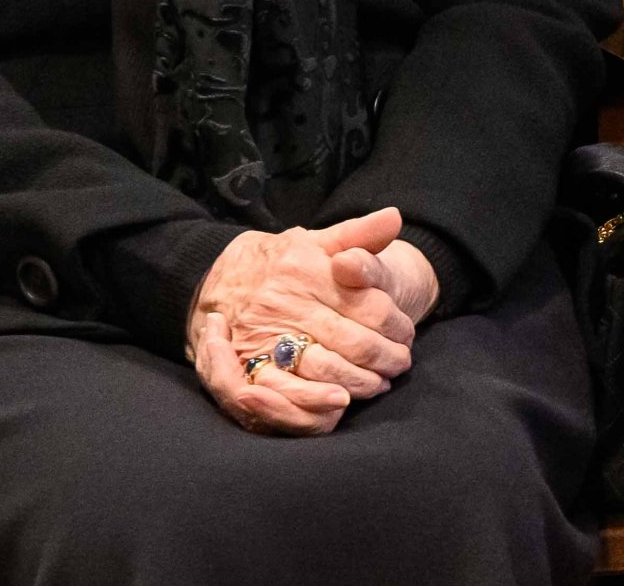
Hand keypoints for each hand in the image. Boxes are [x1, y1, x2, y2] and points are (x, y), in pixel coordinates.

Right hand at [189, 208, 421, 436]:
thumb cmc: (278, 263)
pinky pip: (289, 395)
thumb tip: (395, 217)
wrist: (215, 280)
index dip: (396, 324)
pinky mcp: (248, 366)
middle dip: (386, 358)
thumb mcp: (314, 241)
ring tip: (379, 384)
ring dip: (360, 383)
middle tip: (400, 363)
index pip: (368, 305)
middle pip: (353, 342)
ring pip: (326, 371)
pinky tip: (341, 403)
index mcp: (306, 271)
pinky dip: (319, 406)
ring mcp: (266, 337)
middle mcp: (286, 303)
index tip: (407, 333)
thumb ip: (356, 235)